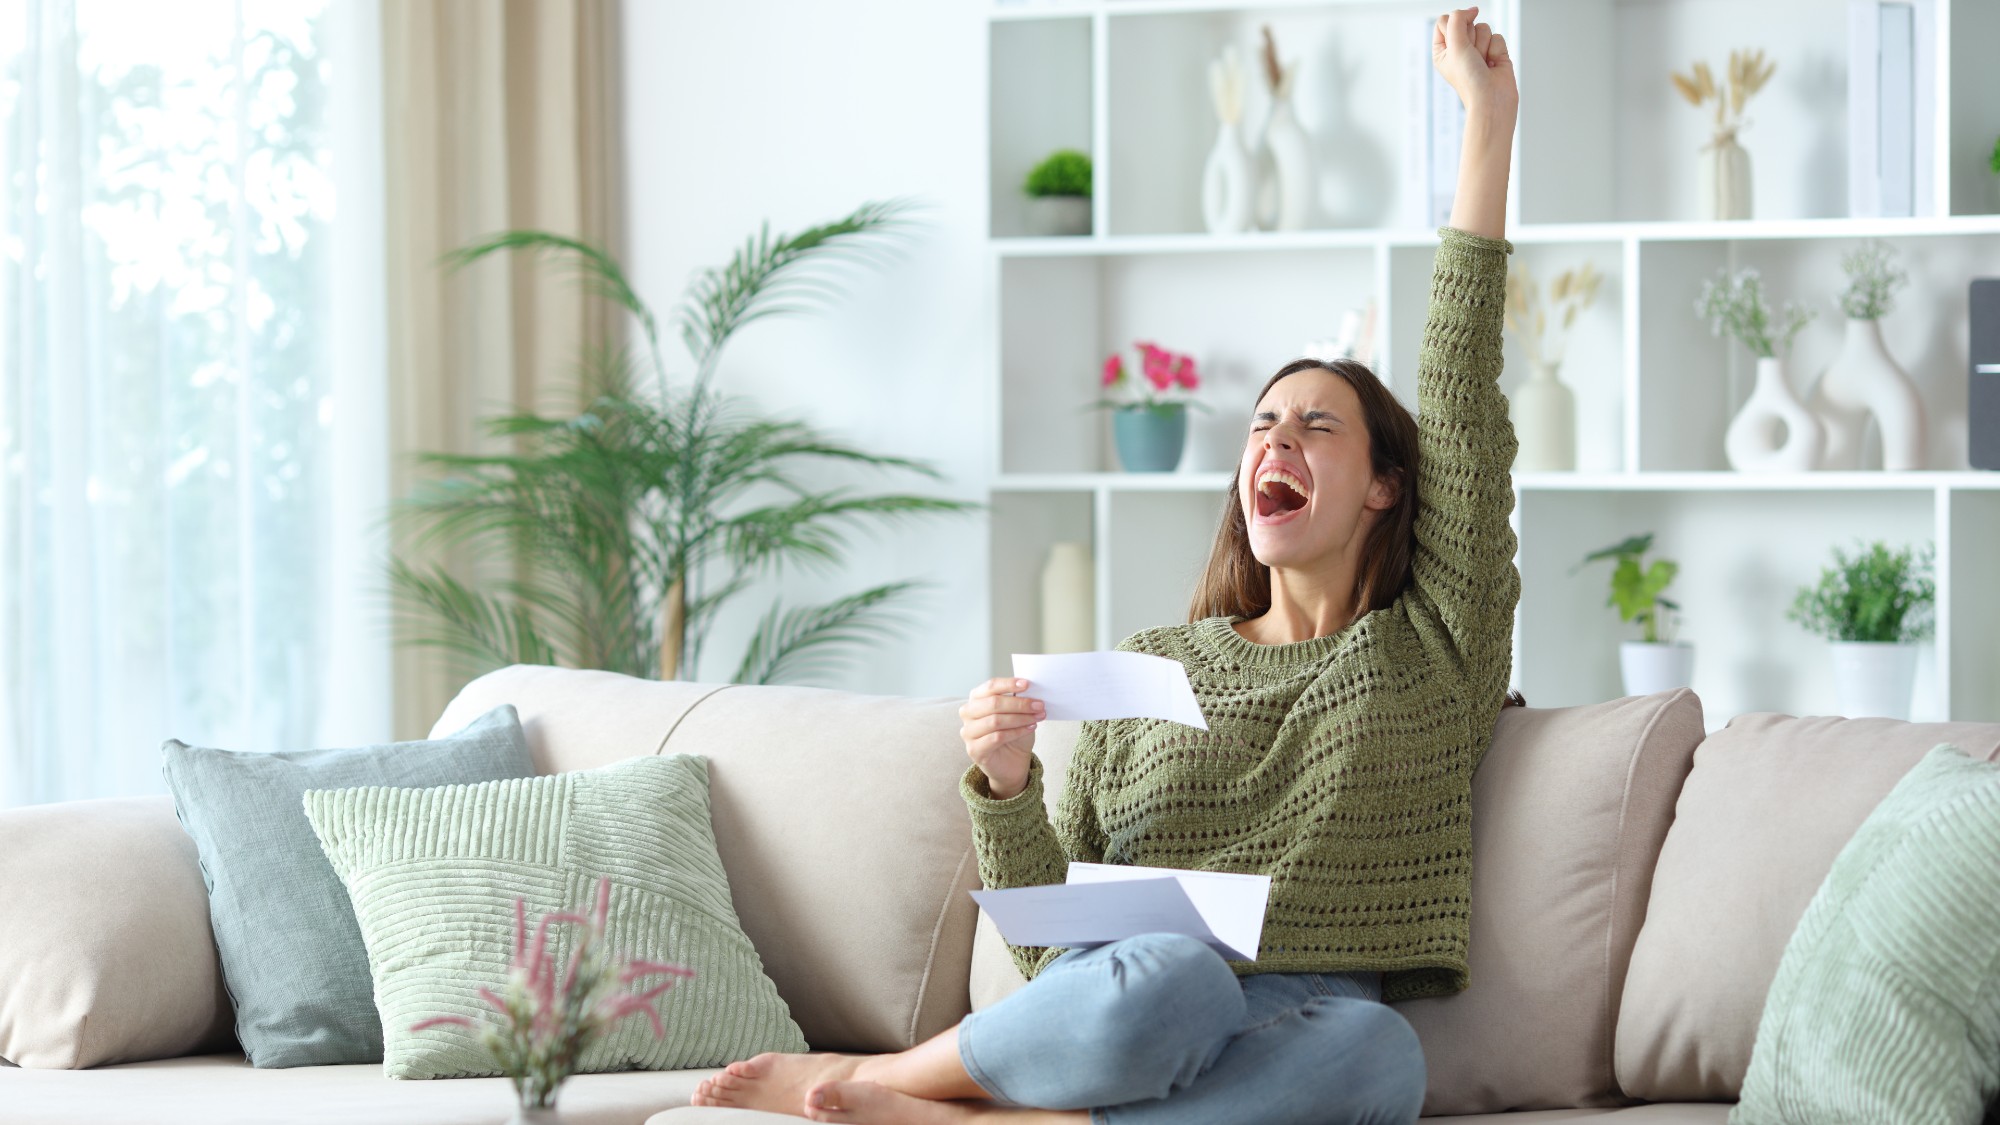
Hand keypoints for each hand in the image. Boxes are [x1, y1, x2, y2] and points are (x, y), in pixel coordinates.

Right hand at [960, 677, 1043, 799]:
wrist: (1012, 762)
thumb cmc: (1014, 734)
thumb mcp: (1017, 713)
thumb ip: (1018, 700)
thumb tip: (1029, 687)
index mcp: (976, 699)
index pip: (990, 687)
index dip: (1008, 684)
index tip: (1027, 684)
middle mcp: (968, 713)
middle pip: (993, 703)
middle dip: (1019, 704)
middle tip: (1039, 705)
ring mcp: (968, 732)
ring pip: (995, 721)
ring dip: (1021, 718)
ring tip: (1037, 717)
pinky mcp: (974, 750)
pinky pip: (997, 737)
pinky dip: (1016, 732)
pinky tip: (1030, 729)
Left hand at [1431, 7, 1516, 122]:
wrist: (1492, 99)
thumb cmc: (1469, 81)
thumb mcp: (1455, 46)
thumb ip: (1457, 21)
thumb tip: (1470, 10)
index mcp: (1442, 50)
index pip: (1444, 21)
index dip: (1454, 25)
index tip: (1459, 40)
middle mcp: (1459, 49)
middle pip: (1466, 22)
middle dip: (1471, 38)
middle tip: (1472, 56)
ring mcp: (1477, 50)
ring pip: (1483, 28)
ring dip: (1484, 45)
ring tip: (1483, 63)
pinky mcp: (1494, 52)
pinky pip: (1497, 36)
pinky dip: (1496, 50)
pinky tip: (1493, 64)